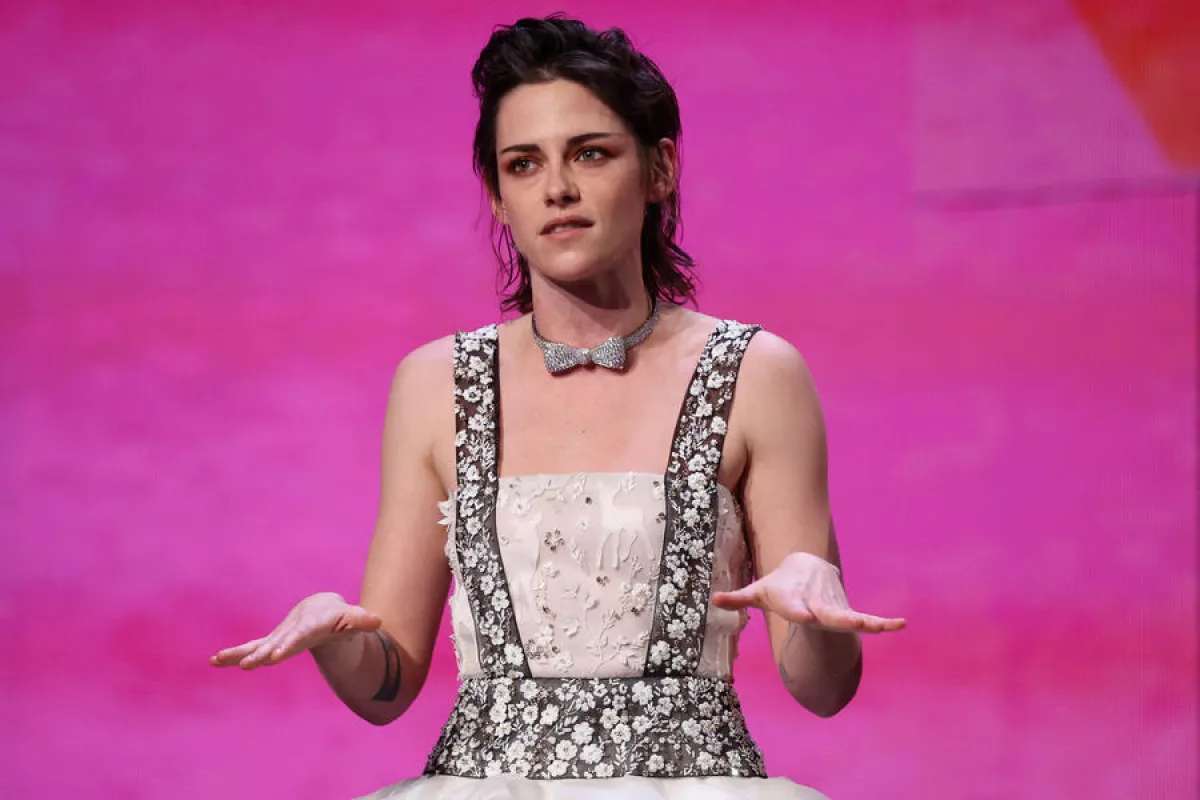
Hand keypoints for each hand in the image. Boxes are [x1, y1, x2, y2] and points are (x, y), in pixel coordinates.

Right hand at [210, 592, 381, 669]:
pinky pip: (252, 648)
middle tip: (247, 664)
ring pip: (258, 645)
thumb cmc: (339, 617)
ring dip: (239, 653)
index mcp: (309, 626)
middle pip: (274, 642)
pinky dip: (235, 653)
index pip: (298, 637)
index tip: (274, 657)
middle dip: (261, 653)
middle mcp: (290, 631)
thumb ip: (362, 621)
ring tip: (218, 659)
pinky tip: (215, 660)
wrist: (321, 609)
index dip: (287, 645)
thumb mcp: (352, 619)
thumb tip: (378, 621)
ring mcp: (279, 637)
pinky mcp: (272, 643)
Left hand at [712, 552, 904, 633]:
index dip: (798, 610)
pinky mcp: (846, 611)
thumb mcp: (758, 591)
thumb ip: (738, 599)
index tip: (804, 614)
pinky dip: (882, 622)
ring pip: (850, 616)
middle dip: (831, 618)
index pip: (795, 606)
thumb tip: (712, 602)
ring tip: (885, 626)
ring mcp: (833, 607)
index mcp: (793, 600)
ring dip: (867, 622)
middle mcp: (816, 603)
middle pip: (826, 613)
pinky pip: (865, 618)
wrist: (806, 565)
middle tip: (843, 622)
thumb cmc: (778, 583)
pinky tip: (901, 624)